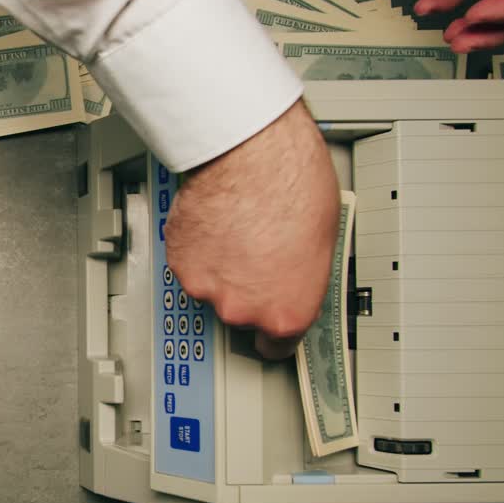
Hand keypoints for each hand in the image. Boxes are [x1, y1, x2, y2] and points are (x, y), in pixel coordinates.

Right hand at [164, 99, 338, 360]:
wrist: (251, 155)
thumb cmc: (292, 188)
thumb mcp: (323, 243)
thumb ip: (301, 277)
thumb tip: (295, 278)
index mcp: (286, 311)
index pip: (277, 347)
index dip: (275, 334)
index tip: (271, 330)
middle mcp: (242, 308)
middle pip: (241, 315)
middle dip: (248, 290)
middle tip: (258, 257)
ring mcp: (206, 287)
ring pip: (212, 288)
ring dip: (222, 269)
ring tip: (238, 233)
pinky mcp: (180, 262)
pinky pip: (190, 265)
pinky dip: (200, 250)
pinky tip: (218, 225)